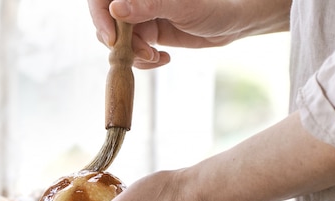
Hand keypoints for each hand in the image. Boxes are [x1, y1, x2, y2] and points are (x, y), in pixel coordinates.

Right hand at [88, 0, 290, 68]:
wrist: (233, 23)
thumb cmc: (214, 6)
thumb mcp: (181, 7)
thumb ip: (147, 6)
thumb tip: (116, 9)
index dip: (100, 16)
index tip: (111, 39)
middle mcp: (136, 2)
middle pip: (108, 22)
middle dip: (121, 43)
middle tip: (143, 53)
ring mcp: (141, 17)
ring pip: (120, 41)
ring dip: (134, 55)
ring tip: (155, 57)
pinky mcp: (148, 34)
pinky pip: (133, 52)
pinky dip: (143, 61)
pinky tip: (162, 59)